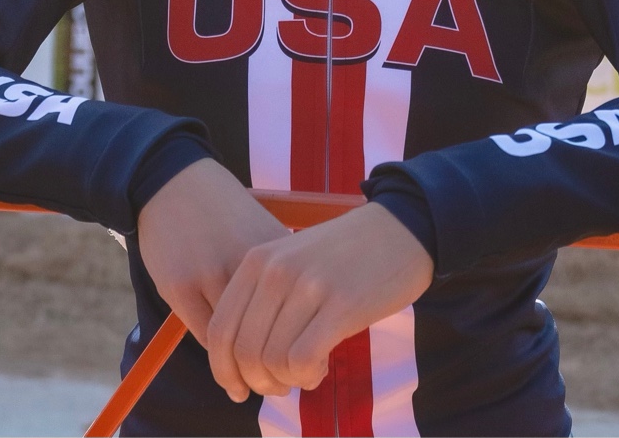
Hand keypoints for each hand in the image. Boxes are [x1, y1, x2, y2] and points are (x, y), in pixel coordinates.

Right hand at [135, 159, 290, 379]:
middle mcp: (246, 268)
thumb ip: (284, 277)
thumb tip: (307, 331)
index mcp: (275, 256)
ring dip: (244, 371)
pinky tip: (225, 364)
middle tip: (278, 387)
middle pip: (268, 339)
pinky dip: (219, 355)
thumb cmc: (225, 212)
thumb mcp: (265, 235)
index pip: (300, 324)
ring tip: (249, 384)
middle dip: (276, 372)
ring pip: (234, 345)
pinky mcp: (178, 285)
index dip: (305, 357)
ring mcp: (210, 276)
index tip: (308, 373)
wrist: (174, 181)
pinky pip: (206, 336)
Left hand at [204, 202, 432, 402]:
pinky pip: (303, 359)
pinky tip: (322, 366)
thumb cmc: (343, 254)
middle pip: (243, 352)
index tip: (238, 389)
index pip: (219, 329)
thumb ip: (262, 299)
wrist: (398, 229)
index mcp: (256, 261)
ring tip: (307, 370)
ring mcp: (307, 286)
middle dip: (257, 382)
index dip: (224, 370)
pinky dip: (307, 376)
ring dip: (287, 380)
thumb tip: (241, 359)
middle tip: (281, 385)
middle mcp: (274, 271)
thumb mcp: (290, 261)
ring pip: (272, 360)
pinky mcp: (342, 305)